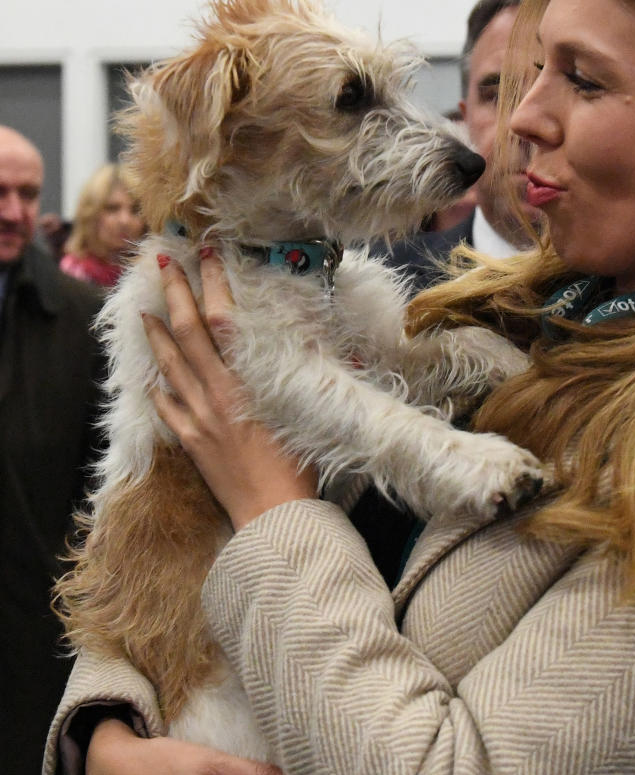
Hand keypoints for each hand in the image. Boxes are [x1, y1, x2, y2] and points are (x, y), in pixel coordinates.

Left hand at [144, 250, 314, 528]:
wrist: (274, 519)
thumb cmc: (301, 469)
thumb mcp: (315, 414)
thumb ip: (322, 378)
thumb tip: (348, 347)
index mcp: (248, 382)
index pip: (224, 321)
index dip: (215, 285)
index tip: (208, 255)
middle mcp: (218, 394)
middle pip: (188, 334)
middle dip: (175, 294)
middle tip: (163, 264)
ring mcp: (200, 418)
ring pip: (170, 366)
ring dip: (157, 335)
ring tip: (145, 311)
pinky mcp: (193, 444)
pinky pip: (169, 409)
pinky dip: (159, 388)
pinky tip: (153, 377)